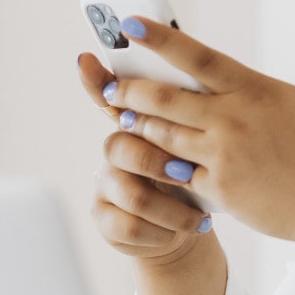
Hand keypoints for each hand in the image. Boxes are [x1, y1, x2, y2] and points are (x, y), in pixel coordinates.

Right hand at [75, 51, 214, 263]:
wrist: (192, 223)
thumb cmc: (199, 174)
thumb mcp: (203, 141)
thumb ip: (191, 110)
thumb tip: (191, 74)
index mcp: (136, 124)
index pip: (109, 96)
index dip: (96, 81)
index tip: (92, 63)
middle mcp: (114, 150)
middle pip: (120, 147)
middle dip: (157, 163)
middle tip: (187, 174)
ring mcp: (105, 184)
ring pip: (131, 194)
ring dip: (171, 208)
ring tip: (198, 217)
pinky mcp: (104, 218)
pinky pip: (129, 225)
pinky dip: (164, 231)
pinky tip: (186, 229)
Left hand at [97, 16, 294, 246]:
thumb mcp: (293, 105)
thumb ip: (252, 93)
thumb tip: (219, 83)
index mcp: (255, 89)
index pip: (196, 55)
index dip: (159, 38)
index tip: (129, 24)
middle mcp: (235, 118)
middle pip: (163, 98)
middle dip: (129, 91)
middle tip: (111, 88)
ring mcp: (224, 154)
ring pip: (162, 135)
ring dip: (139, 128)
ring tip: (126, 121)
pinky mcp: (218, 189)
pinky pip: (177, 175)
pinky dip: (165, 168)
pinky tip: (155, 166)